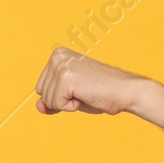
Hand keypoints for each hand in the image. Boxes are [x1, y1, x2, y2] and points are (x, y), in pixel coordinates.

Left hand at [33, 47, 150, 115]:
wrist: (125, 92)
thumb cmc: (100, 93)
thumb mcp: (69, 96)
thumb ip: (51, 100)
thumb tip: (37, 106)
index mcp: (58, 55)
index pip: (40, 88)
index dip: (59, 96)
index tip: (79, 88)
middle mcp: (57, 56)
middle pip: (41, 93)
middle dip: (61, 100)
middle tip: (84, 91)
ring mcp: (61, 66)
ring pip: (48, 101)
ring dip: (67, 104)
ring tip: (86, 93)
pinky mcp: (65, 78)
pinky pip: (56, 105)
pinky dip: (71, 107)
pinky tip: (86, 96)